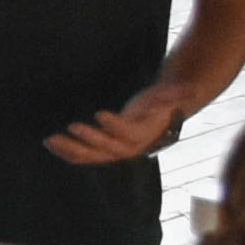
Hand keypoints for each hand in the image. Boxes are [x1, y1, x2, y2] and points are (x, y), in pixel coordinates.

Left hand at [41, 86, 198, 166]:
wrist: (154, 126)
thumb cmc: (159, 109)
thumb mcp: (169, 97)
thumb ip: (178, 93)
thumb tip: (194, 88)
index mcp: (142, 134)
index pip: (128, 132)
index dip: (114, 125)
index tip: (98, 113)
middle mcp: (127, 148)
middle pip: (107, 148)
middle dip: (89, 138)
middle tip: (71, 126)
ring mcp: (112, 152)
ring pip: (91, 155)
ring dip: (71, 148)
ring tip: (51, 139)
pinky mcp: (101, 152)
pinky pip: (83, 156)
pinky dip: (67, 152)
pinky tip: (50, 144)